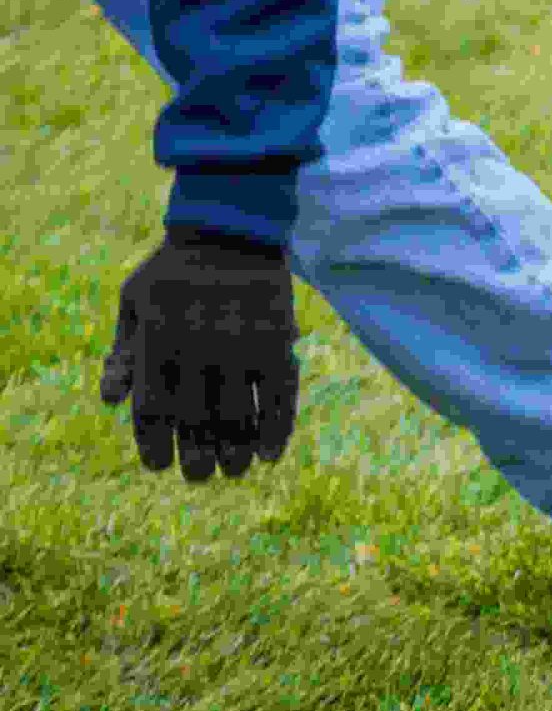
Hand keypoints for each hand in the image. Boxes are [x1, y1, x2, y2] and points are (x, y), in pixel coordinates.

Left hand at [99, 228, 300, 481]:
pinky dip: (276, 433)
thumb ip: (123, 352)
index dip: (153, 444)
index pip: (153, 408)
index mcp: (158, 336)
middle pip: (197, 421)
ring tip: (232, 471)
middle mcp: (199, 346)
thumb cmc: (172, 274)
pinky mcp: (278, 345)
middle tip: (198, 476)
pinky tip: (268, 456)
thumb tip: (111, 403)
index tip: (158, 466)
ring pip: (240, 417)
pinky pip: (280, 400)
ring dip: (236, 453)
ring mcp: (242, 346)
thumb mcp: (135, 304)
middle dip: (197, 457)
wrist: (230, 234)